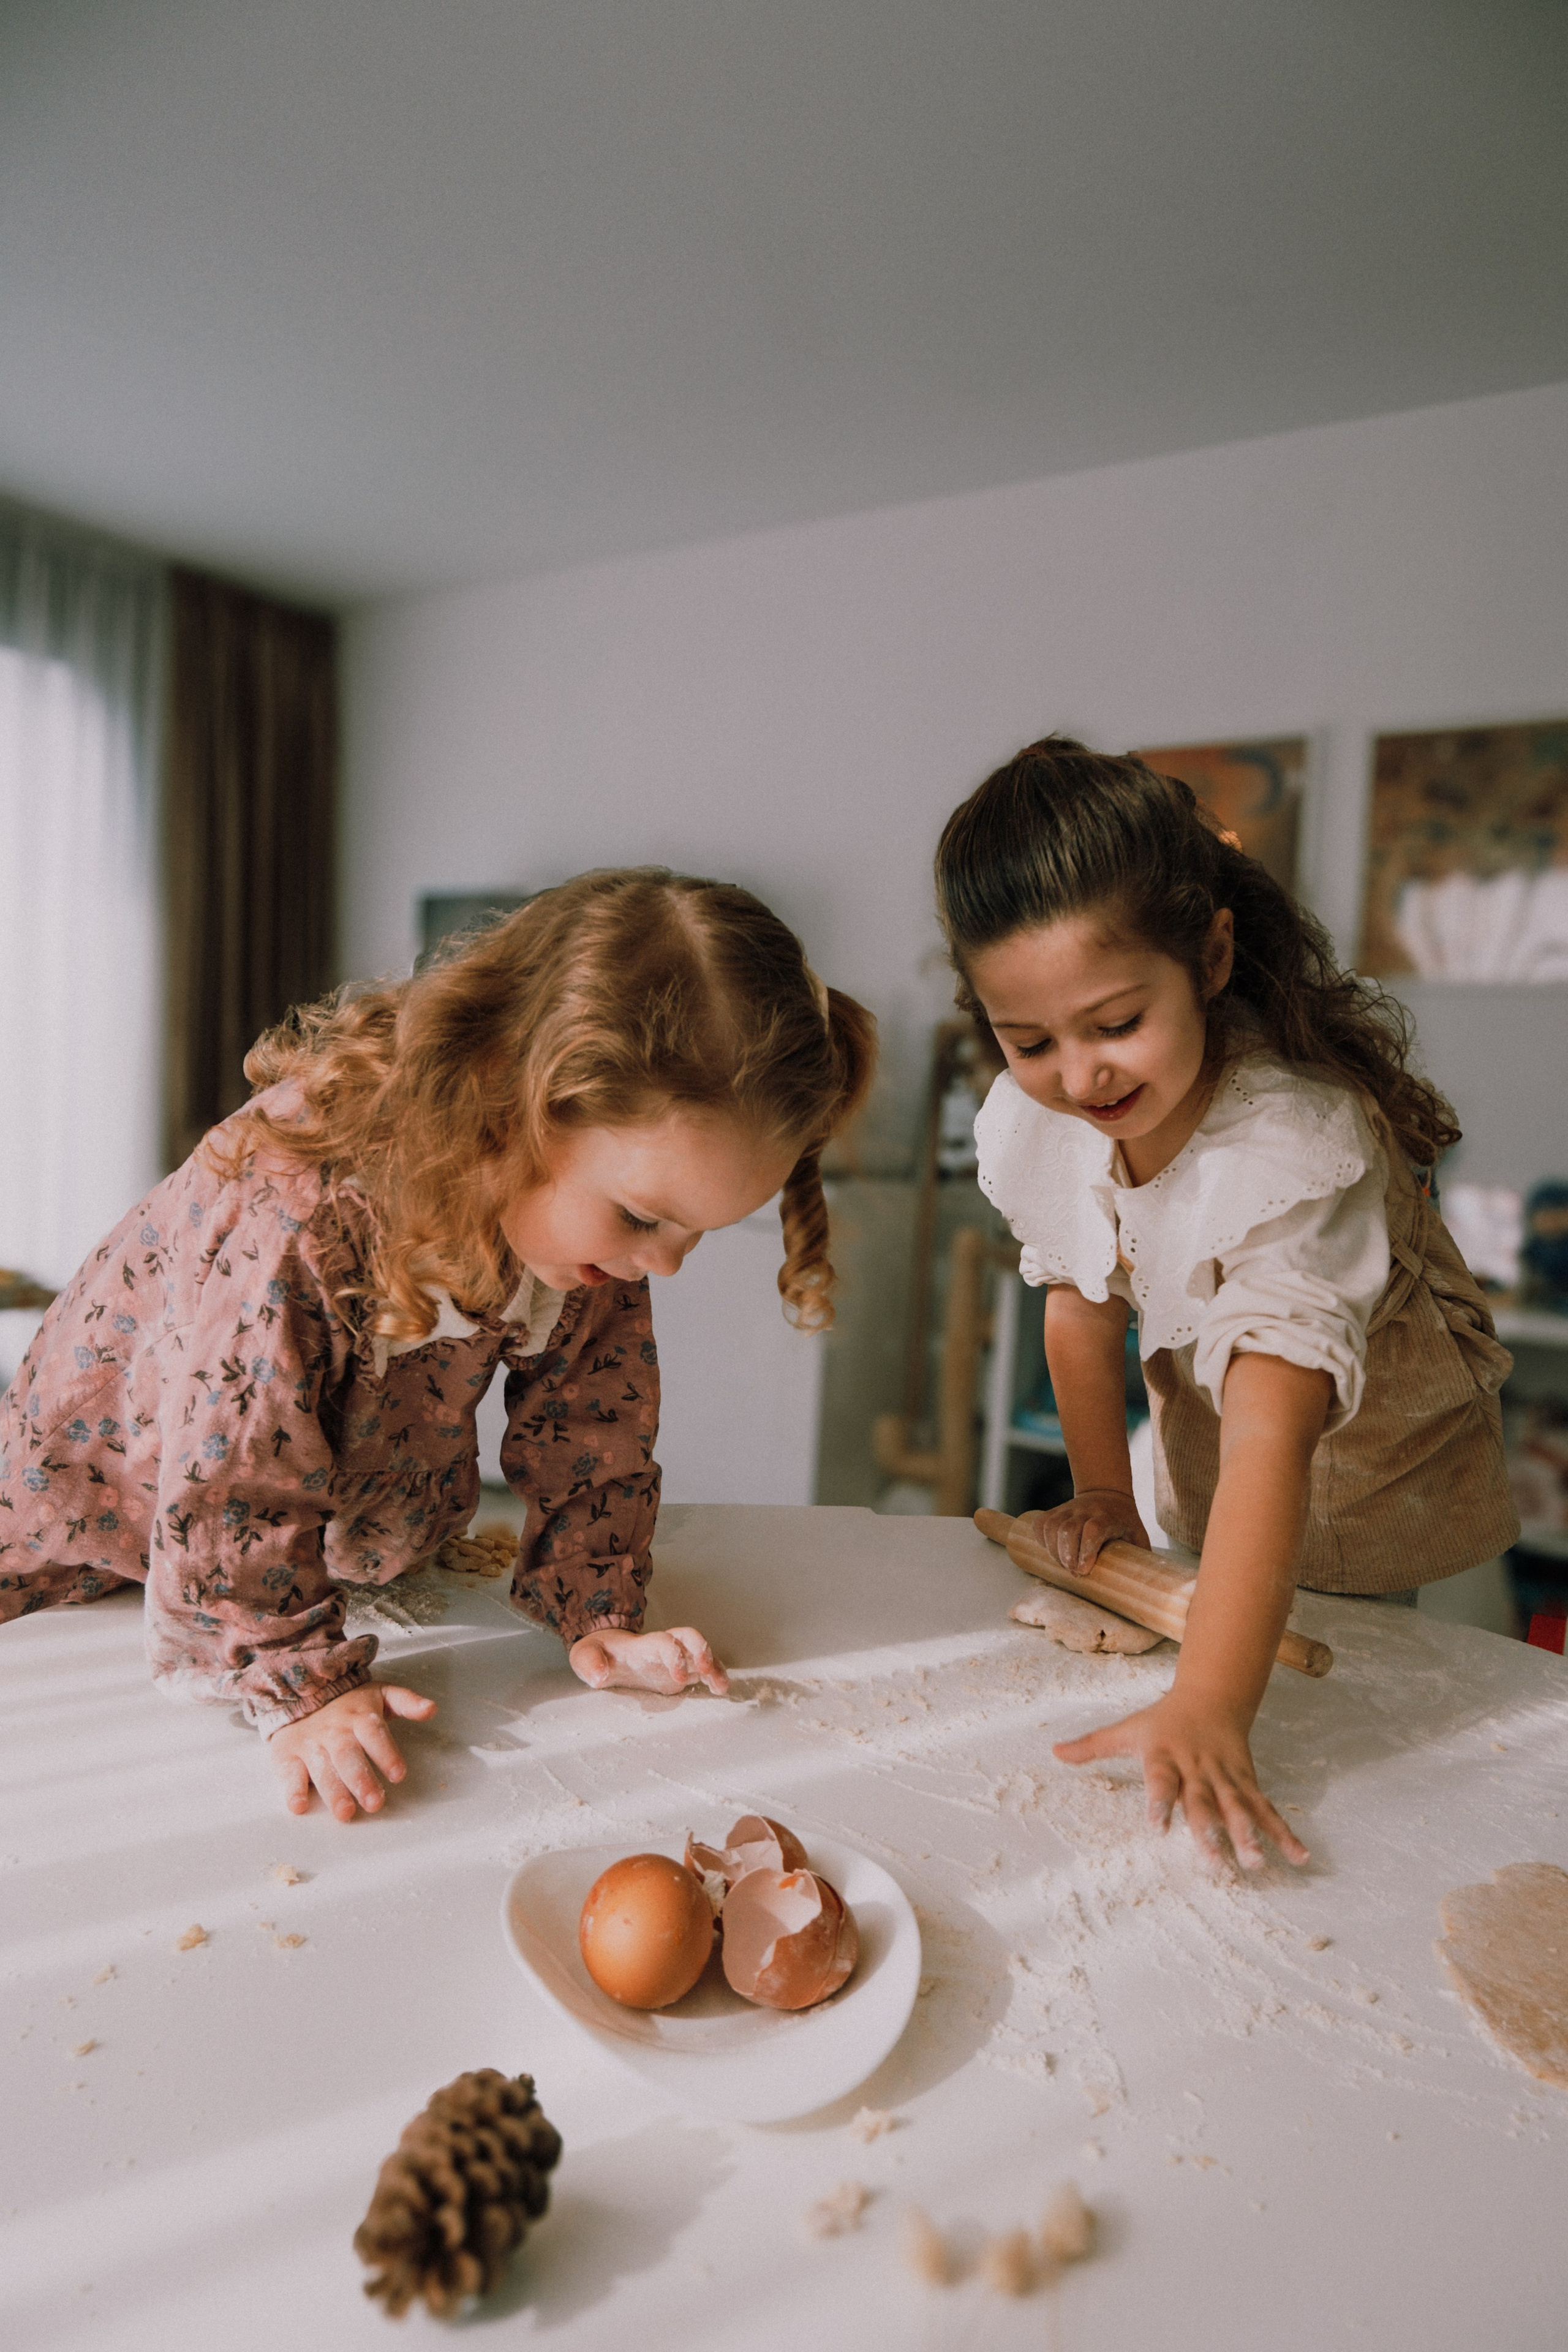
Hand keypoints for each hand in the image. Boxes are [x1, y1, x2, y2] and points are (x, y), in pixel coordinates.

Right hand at [267, 1682, 436, 1821]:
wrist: (300, 1693)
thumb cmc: (349, 1703)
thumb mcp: (380, 1694)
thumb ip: (406, 1702)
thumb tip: (431, 1709)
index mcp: (359, 1717)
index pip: (375, 1733)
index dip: (387, 1753)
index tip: (398, 1775)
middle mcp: (335, 1731)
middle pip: (348, 1756)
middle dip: (361, 1780)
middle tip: (374, 1803)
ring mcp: (310, 1744)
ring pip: (322, 1768)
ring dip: (333, 1791)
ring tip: (345, 1812)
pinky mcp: (287, 1755)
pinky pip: (289, 1772)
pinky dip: (292, 1789)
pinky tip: (299, 1806)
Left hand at [568, 1625, 728, 1697]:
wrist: (605, 1653)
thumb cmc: (597, 1654)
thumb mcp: (585, 1656)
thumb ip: (590, 1663)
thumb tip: (599, 1676)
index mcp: (642, 1645)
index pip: (664, 1642)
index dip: (674, 1656)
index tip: (679, 1676)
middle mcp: (664, 1647)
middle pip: (690, 1638)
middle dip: (702, 1650)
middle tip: (708, 1671)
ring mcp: (675, 1658)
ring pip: (701, 1654)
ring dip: (714, 1666)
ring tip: (722, 1686)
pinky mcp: (680, 1672)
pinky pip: (703, 1671)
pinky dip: (714, 1677)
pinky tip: (720, 1689)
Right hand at [1024, 1488, 1148, 1574]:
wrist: (1107, 1492)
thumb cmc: (1124, 1521)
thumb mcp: (1137, 1534)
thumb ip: (1140, 1556)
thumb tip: (1146, 1587)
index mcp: (1108, 1516)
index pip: (1093, 1529)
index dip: (1086, 1549)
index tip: (1084, 1570)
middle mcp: (1086, 1510)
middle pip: (1068, 1529)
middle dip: (1067, 1556)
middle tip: (1074, 1573)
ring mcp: (1068, 1509)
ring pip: (1052, 1527)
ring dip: (1053, 1551)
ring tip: (1064, 1565)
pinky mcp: (1056, 1511)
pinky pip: (1041, 1524)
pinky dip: (1041, 1540)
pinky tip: (1051, 1551)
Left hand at [1053, 1688, 1308, 1871]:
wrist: (1211, 1697)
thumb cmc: (1162, 1721)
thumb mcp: (1127, 1729)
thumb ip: (1093, 1746)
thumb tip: (1054, 1752)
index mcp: (1166, 1756)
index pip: (1161, 1780)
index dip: (1159, 1802)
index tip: (1157, 1827)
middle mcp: (1198, 1768)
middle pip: (1204, 1800)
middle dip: (1210, 1829)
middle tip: (1215, 1860)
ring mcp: (1226, 1776)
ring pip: (1239, 1806)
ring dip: (1250, 1835)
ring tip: (1257, 1863)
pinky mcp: (1247, 1782)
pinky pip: (1267, 1809)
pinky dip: (1282, 1832)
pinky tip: (1298, 1855)